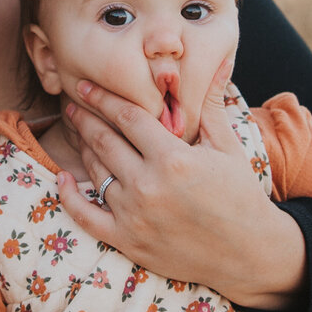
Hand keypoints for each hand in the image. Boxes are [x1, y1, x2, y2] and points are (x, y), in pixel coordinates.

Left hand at [56, 63, 306, 307]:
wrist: (248, 252)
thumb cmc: (240, 194)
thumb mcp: (228, 146)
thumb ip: (212, 103)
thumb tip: (219, 59)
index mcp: (173, 157)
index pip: (127, 117)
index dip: (104, 98)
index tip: (86, 86)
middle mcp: (149, 185)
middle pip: (104, 141)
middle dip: (85, 118)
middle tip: (73, 104)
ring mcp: (135, 215)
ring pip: (96, 172)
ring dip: (83, 149)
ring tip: (78, 132)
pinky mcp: (128, 241)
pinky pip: (86, 216)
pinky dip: (69, 197)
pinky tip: (63, 179)